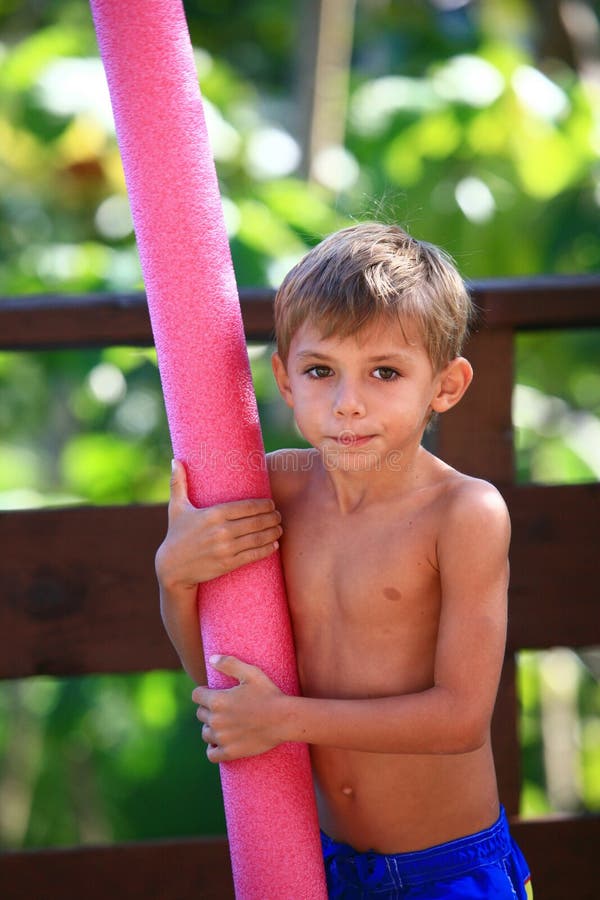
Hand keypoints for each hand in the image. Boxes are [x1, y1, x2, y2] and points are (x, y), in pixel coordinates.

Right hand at [155, 460, 282, 590]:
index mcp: (213, 513)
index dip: (264, 505)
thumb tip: (174, 460)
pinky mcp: (228, 564)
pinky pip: (253, 555)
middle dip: (272, 518)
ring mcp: (225, 548)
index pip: (247, 506)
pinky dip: (267, 550)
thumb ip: (177, 483)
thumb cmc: (176, 534)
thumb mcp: (176, 508)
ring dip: (273, 532)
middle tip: (278, 515)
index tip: (271, 504)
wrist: (172, 568)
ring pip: (258, 538)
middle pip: (256, 521)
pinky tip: (274, 545)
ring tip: (279, 528)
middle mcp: (221, 530)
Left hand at [192, 655, 285, 762]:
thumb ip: (229, 664)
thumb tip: (211, 659)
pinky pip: (211, 754)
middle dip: (208, 709)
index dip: (204, 692)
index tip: (213, 692)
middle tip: (224, 707)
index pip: (196, 695)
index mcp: (217, 700)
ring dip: (211, 728)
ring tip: (224, 724)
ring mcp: (222, 738)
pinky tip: (221, 742)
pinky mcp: (230, 752)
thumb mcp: (251, 673)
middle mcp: (216, 720)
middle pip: (200, 714)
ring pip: (205, 733)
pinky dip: (213, 749)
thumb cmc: (269, 694)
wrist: (284, 720)